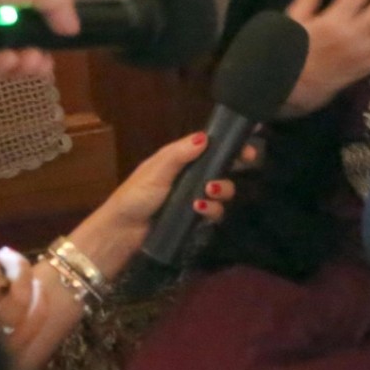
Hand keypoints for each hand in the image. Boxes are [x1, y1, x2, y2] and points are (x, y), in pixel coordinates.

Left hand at [67, 132, 239, 279]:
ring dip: (222, 189)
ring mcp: (195, 198)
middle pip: (223, 167)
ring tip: (209, 192)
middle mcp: (192, 176)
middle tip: (245, 163)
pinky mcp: (196, 219)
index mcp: (180, 159)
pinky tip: (199, 210)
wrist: (123, 232)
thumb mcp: (156, 170)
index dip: (229, 145)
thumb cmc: (135, 195)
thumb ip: (179, 154)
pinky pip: (215, 212)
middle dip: (235, 165)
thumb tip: (205, 137)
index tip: (246, 144)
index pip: (210, 147)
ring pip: (223, 190)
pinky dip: (212, 210)